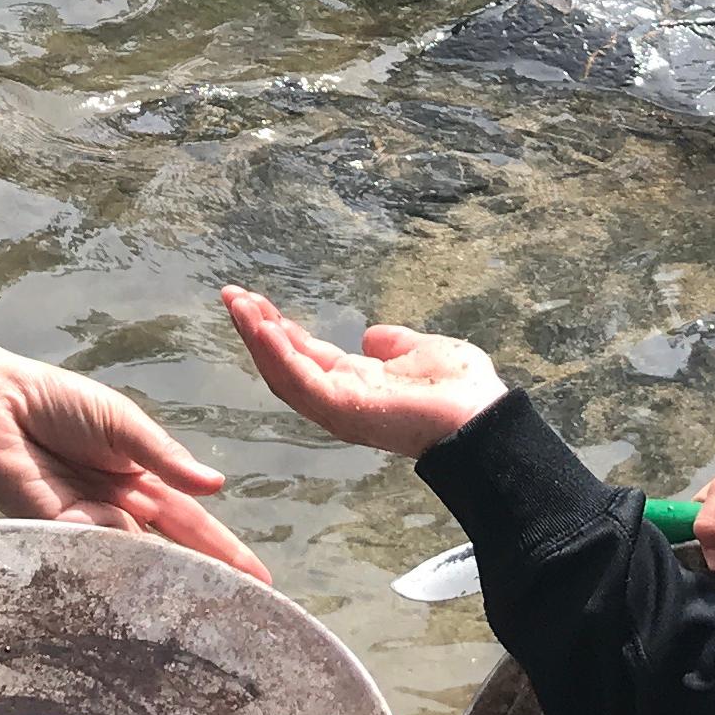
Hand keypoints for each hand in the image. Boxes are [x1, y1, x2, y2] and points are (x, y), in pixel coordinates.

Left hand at [0, 355, 271, 582]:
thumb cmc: (58, 404)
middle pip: (173, 552)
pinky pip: (96, 552)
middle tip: (244, 617)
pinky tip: (138, 567)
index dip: (226, 551)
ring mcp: (90, 530)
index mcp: (143, 481)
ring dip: (169, 579)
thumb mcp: (122, 423)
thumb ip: (163, 456)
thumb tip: (215, 485)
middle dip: (208, 580)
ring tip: (207, 608)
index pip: (193, 523)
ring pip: (138, 562)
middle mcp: (122, 513)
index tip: (262, 581)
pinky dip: (117, 556)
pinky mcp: (56, 537)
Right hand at [221, 285, 508, 456]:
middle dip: (256, 329)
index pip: (304, 355)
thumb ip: (393, 345)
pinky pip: (300, 381)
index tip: (253, 300)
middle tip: (231, 296)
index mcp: (354, 384)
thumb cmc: (460, 390)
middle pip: (284, 364)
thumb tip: (372, 336)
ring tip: (237, 304)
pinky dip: (277, 353)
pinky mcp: (341, 409)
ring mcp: (336, 407)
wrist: (483, 418)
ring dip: (257, 338)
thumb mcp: (420, 351)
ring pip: (283, 373)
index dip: (278, 328)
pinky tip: (262, 326)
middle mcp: (338, 399)